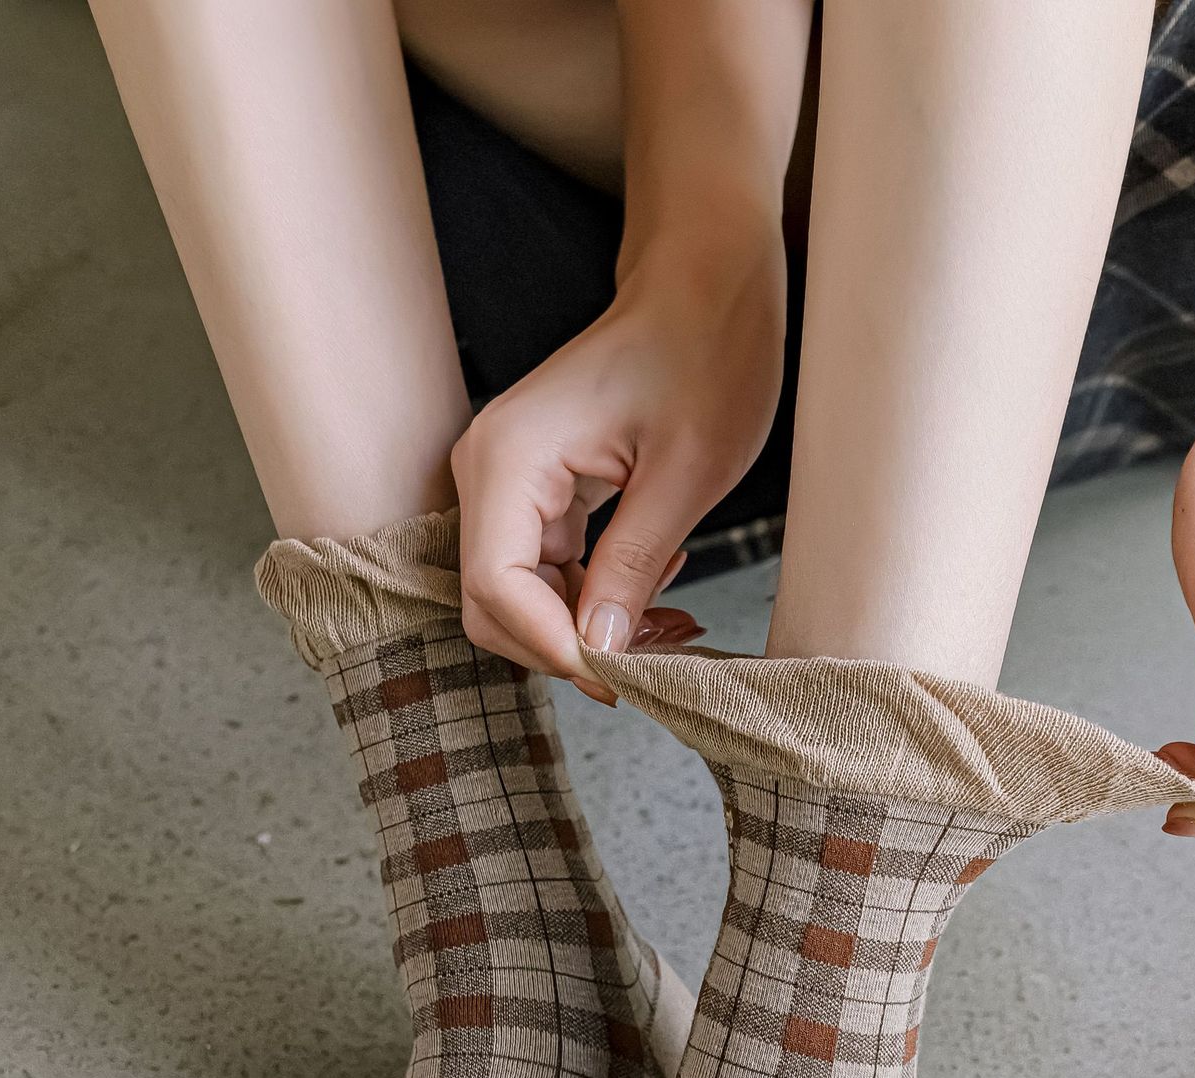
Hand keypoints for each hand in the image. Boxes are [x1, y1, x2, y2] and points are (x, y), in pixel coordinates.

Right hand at [449, 220, 785, 698]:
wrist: (705, 283)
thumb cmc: (706, 353)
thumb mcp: (685, 473)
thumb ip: (632, 566)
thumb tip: (599, 651)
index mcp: (510, 458)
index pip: (496, 590)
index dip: (554, 648)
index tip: (623, 677)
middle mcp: (488, 472)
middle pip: (493, 605)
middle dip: (567, 647)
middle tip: (653, 662)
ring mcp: (506, 483)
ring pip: (521, 598)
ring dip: (588, 629)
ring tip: (670, 626)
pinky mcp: (534, 493)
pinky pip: (546, 573)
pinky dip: (595, 599)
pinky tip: (656, 592)